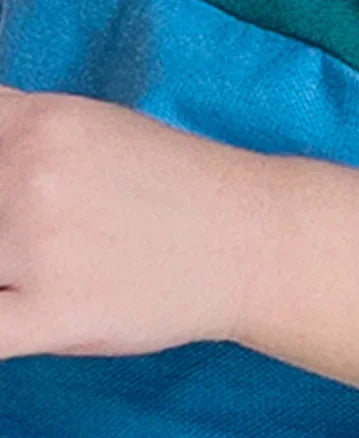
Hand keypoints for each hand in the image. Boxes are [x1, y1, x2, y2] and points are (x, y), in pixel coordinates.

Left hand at [0, 84, 271, 359]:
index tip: (10, 205)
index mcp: (35, 122)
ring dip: (4, 274)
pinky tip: (27, 315)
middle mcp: (28, 175)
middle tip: (32, 247)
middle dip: (2, 230)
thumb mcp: (90, 128)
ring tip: (40, 279)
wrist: (254, 240)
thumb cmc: (177, 187)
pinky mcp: (57, 314)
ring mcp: (39, 246)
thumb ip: (20, 137)